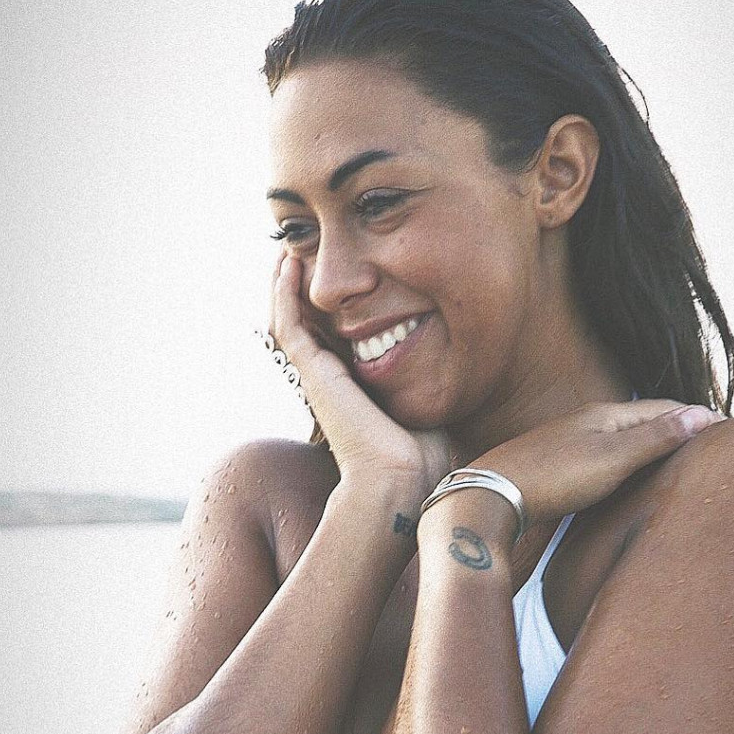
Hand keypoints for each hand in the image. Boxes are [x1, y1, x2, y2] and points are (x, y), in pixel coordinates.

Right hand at [265, 253, 451, 498]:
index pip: (331, 338)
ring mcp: (317, 377)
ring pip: (287, 322)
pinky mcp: (313, 374)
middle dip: (301, 289)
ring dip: (284, 286)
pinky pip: (288, 325)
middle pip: (304, 326)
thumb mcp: (425, 404)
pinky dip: (283, 294)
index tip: (336, 277)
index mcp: (352, 388)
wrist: (401, 480)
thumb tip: (450, 362)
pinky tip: (287, 265)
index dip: (328, 306)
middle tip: (300, 252)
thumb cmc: (420, 456)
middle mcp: (328, 381)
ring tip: (287, 252)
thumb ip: (426, 380)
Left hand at [472, 399, 724, 524]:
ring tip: (679, 460)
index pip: (663, 407)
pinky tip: (629, 480)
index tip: (729, 427)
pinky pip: (605, 460)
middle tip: (711, 442)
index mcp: (604, 415)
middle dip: (676, 428)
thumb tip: (700, 414)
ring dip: (652, 447)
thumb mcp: (610, 459)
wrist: (488, 497)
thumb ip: (654, 438)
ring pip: (623, 441)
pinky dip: (629, 465)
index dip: (696, 417)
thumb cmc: (551, 478)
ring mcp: (570, 445)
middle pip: (643, 422)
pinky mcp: (557, 469)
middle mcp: (587, 424)